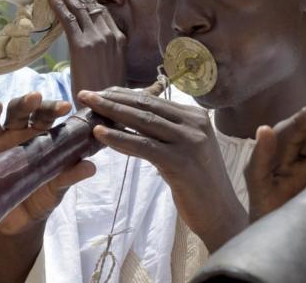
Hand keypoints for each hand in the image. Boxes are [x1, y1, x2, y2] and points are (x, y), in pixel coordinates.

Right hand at [0, 92, 92, 234]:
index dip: (52, 109)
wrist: (18, 223)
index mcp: (37, 136)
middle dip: (24, 104)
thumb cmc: (40, 196)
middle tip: (34, 98)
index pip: (44, 116)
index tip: (63, 106)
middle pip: (17, 112)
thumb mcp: (56, 188)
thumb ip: (70, 175)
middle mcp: (13, 134)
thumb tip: (91, 167)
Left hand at [47, 0, 125, 93]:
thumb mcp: (114, 69)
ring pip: (79, 9)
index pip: (102, 12)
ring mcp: (97, 39)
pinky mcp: (82, 45)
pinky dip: (59, 5)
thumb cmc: (106, 95)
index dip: (87, 0)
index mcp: (120, 40)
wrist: (104, 110)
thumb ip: (108, 52)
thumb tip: (95, 47)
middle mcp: (111, 35)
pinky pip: (68, 19)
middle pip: (91, 6)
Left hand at [78, 88, 246, 250]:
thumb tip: (133, 119)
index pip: (153, 101)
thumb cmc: (199, 183)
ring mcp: (189, 141)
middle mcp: (194, 124)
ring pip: (142, 122)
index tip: (101, 91)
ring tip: (88, 107)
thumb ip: (166, 132)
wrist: (220, 213)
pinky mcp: (180, 162)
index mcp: (196, 116)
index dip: (124, 94)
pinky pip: (143, 146)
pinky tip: (100, 134)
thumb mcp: (185, 149)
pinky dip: (119, 138)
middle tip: (86, 94)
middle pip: (146, 106)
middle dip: (113, 98)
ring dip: (111, 112)